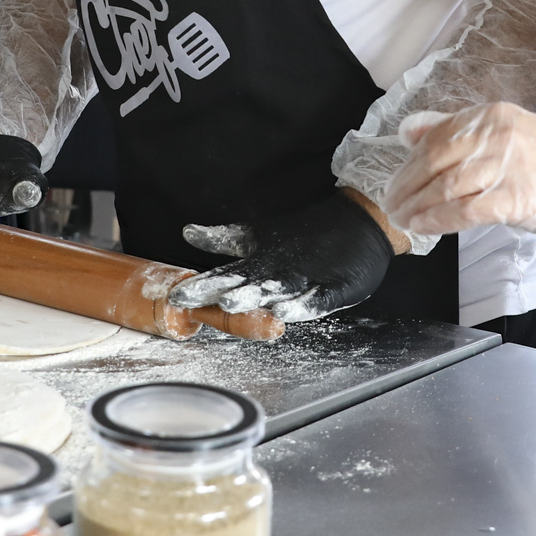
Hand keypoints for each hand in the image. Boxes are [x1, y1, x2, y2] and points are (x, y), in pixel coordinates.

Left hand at [168, 192, 394, 323]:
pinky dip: (301, 306)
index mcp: (261, 260)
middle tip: (194, 298)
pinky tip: (284, 313)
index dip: (203, 285)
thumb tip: (188, 232)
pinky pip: (316, 300)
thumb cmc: (305, 235)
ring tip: (231, 303)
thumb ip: (226, 238)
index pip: (227, 275)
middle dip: (223, 291)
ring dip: (253, 296)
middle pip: (247, 283)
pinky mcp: (333, 288)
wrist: (359, 222)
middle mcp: (279, 270)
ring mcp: (306, 279)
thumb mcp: (261, 235)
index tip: (176, 295)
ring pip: (276, 291)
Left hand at [384, 103, 535, 239]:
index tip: (396, 179)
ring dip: (417, 206)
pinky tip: (423, 227)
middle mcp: (498, 136)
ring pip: (445, 186)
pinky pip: (464, 211)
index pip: (438, 135)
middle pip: (435, 160)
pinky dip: (437, 220)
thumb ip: (459, 130)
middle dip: (406, 185)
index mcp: (492, 116)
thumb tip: (410, 132)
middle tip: (391, 202)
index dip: (410, 160)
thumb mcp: (506, 132)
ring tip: (402, 218)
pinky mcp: (516, 199)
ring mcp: (508, 167)